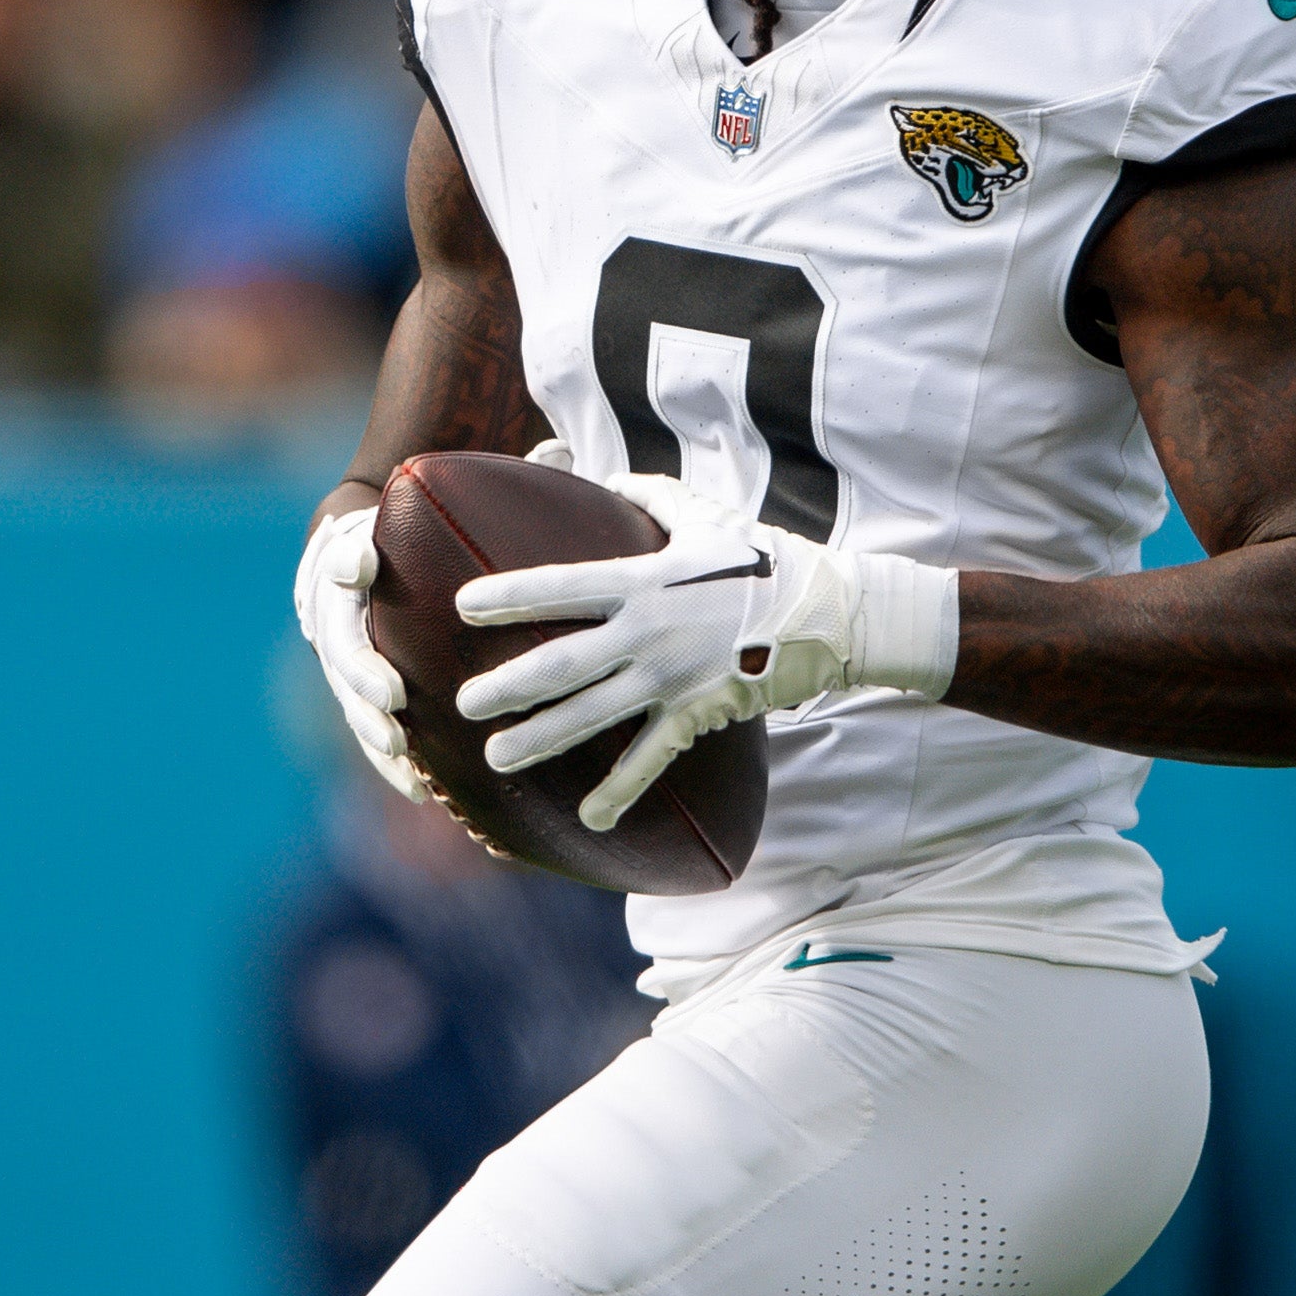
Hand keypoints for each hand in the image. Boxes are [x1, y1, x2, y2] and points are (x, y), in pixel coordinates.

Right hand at [296, 502, 418, 798]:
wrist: (357, 542)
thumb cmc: (378, 529)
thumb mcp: (368, 528)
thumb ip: (357, 549)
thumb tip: (359, 567)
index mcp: (331, 599)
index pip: (345, 640)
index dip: (365, 673)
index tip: (395, 697)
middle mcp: (331, 637)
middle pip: (346, 687)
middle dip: (371, 717)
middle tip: (399, 739)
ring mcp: (342, 667)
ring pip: (355, 714)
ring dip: (379, 748)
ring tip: (411, 778)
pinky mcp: (359, 690)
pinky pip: (371, 728)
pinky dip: (391, 762)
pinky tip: (419, 790)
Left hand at [451, 473, 956, 831]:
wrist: (832, 613)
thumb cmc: (764, 556)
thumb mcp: (705, 514)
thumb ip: (648, 495)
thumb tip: (602, 476)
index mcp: (644, 580)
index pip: (562, 586)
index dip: (511, 596)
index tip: (462, 606)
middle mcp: (649, 632)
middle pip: (563, 665)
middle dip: (508, 686)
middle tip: (462, 704)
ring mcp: (671, 678)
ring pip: (593, 716)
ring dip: (541, 739)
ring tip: (495, 758)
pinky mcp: (698, 714)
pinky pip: (650, 758)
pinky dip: (620, 791)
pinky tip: (591, 818)